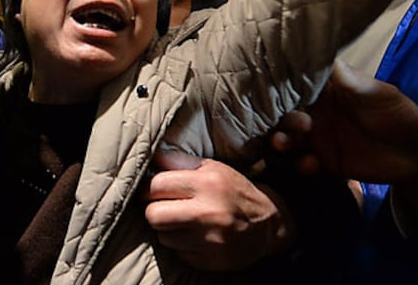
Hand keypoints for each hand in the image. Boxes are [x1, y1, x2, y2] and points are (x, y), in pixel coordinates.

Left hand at [142, 149, 293, 270]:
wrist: (269, 225)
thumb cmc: (234, 191)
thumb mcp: (212, 168)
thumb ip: (178, 162)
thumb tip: (149, 156)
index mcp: (207, 183)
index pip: (156, 185)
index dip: (148, 188)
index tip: (151, 190)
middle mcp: (208, 212)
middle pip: (153, 215)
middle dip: (153, 210)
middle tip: (163, 206)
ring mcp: (209, 241)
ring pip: (162, 236)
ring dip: (167, 229)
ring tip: (183, 221)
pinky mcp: (209, 261)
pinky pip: (177, 253)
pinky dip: (181, 244)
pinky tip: (195, 235)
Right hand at [270, 60, 417, 218]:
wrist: (417, 156)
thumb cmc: (397, 115)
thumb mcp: (377, 94)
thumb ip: (351, 81)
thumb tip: (326, 57)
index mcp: (326, 91)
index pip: (297, 84)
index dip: (283, 85)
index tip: (273, 87)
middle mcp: (316, 112)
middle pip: (286, 112)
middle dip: (283, 117)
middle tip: (300, 123)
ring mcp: (318, 138)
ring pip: (288, 137)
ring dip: (281, 140)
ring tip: (282, 143)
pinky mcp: (323, 162)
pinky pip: (302, 163)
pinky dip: (302, 164)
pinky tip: (313, 163)